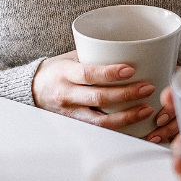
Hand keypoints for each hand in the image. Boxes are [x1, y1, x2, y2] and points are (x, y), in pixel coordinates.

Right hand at [32, 51, 173, 140]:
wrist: (33, 89)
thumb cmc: (59, 70)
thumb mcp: (72, 57)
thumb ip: (96, 55)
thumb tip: (131, 49)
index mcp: (65, 73)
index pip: (88, 74)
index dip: (110, 73)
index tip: (130, 70)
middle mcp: (66, 95)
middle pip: (98, 98)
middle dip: (126, 95)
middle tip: (147, 88)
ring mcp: (71, 114)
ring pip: (100, 121)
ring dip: (126, 117)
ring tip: (146, 109)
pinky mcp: (76, 125)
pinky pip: (99, 130)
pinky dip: (119, 130)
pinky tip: (135, 126)